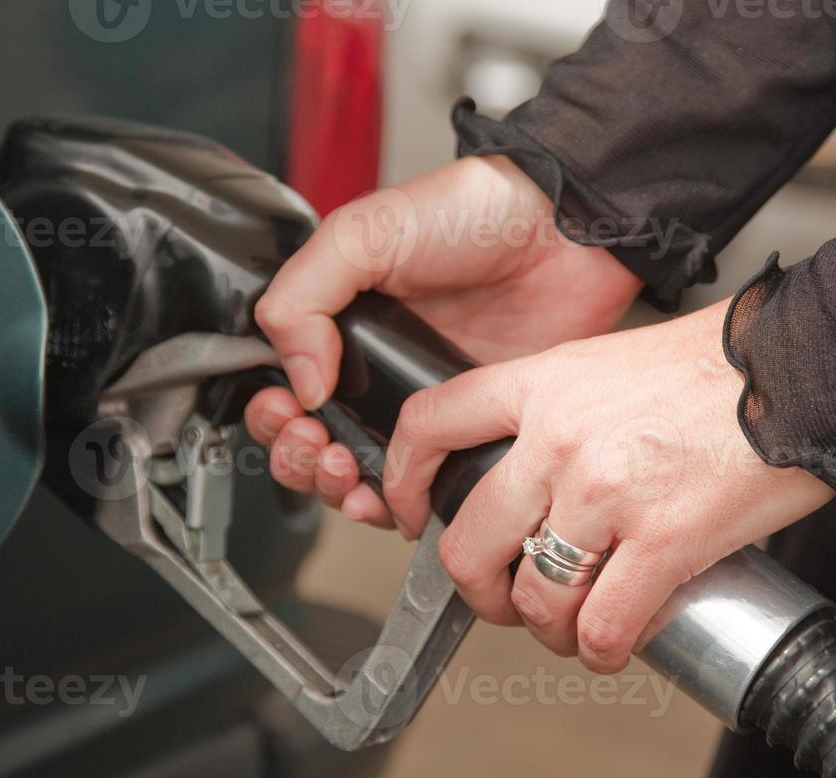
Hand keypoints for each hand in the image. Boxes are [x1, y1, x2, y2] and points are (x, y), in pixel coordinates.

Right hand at [245, 156, 642, 526]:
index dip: (273, 413)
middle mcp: (374, 374)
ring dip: (336, 488)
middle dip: (298, 458)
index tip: (284, 410)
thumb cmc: (472, 215)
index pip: (282, 389)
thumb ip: (305, 296)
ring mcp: (421, 409)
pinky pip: (423, 487)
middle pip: (312, 446)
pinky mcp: (467, 434)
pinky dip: (397, 504)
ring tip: (346, 469)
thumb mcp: (364, 233)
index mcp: (340, 327)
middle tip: (315, 444)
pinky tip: (391, 493)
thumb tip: (297, 379)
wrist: (563, 235)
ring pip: (359, 477)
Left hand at [381, 299, 835, 672]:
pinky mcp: (665, 541)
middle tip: (504, 599)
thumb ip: (558, 412)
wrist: (810, 368)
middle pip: (468, 542)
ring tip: (572, 624)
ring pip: (534, 597)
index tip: (407, 514)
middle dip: (479, 590)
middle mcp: (560, 439)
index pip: (429, 425)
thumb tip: (529, 478)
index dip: (400, 481)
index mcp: (542, 383)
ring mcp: (608, 493)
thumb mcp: (611, 362)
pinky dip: (601, 651)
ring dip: (547, 628)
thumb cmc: (722, 366)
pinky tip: (614, 644)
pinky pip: (602, 627)